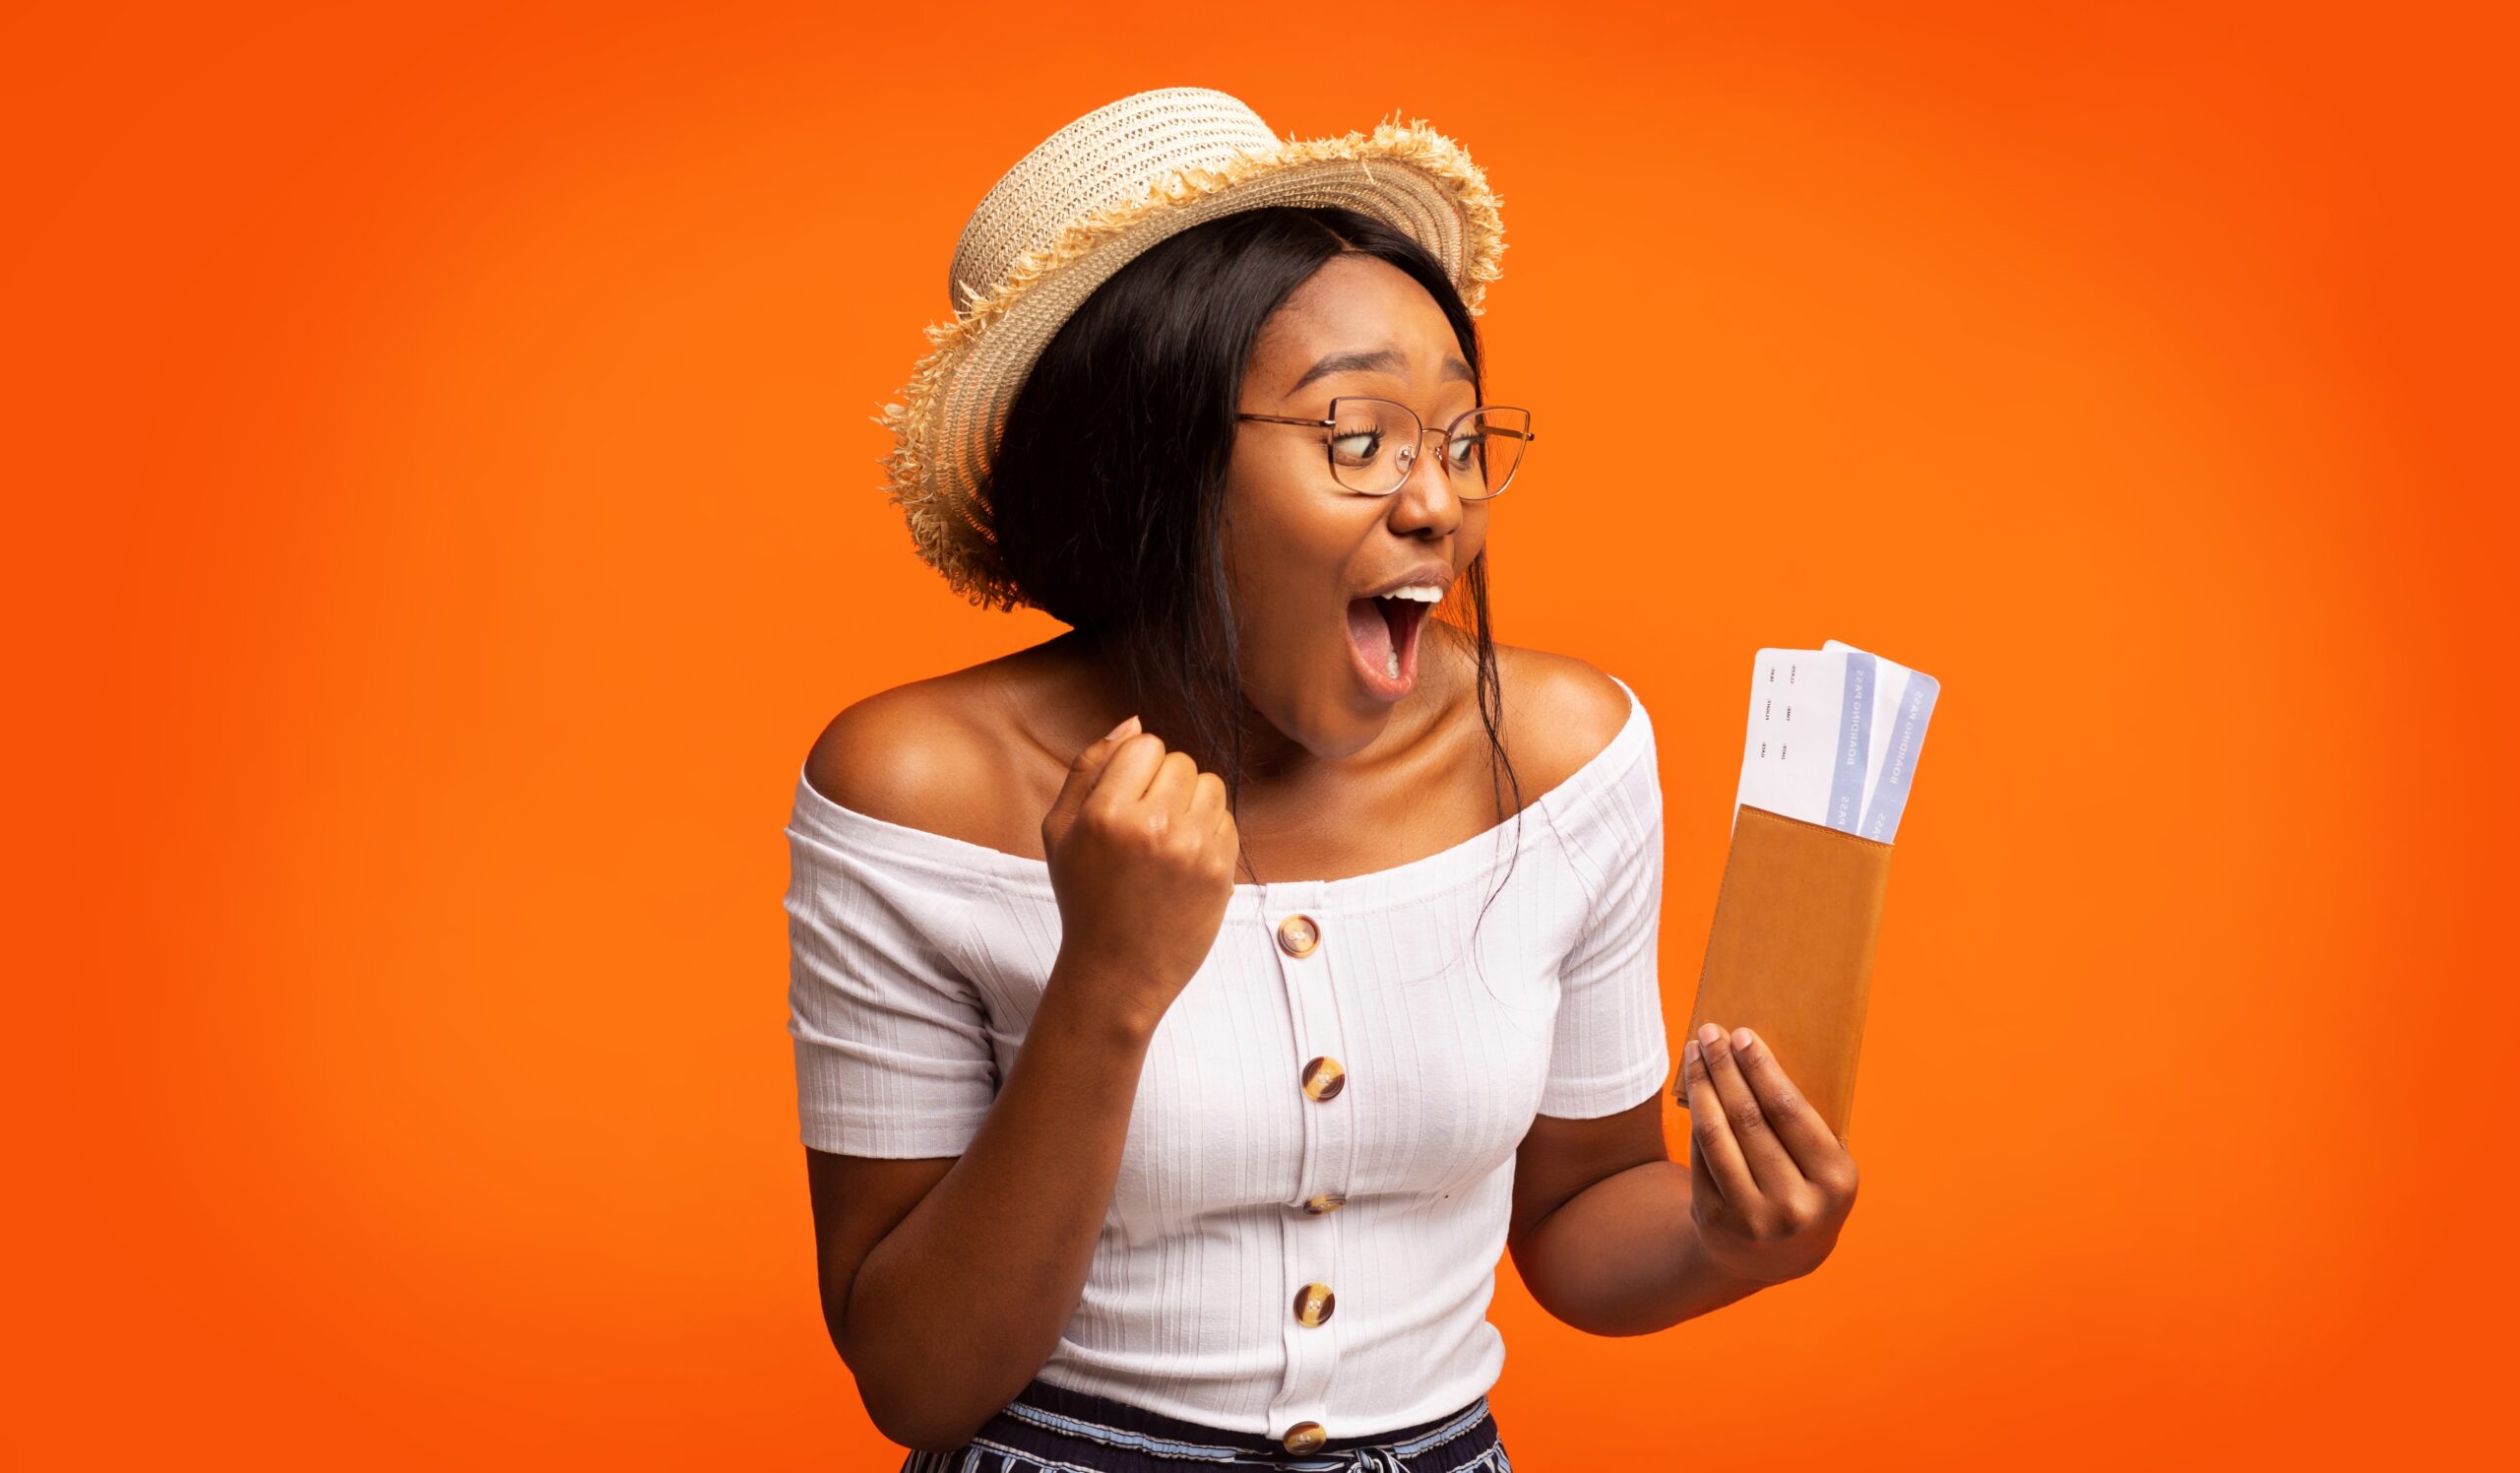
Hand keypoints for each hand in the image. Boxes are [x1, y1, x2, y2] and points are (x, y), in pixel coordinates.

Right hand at [1039, 716, 1240, 1030]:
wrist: (1116, 970)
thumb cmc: (1084, 897)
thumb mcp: (1060, 831)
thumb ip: (1089, 766)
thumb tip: (1133, 721)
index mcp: (1107, 813)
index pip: (1145, 744)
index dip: (1136, 767)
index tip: (1125, 799)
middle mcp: (1153, 826)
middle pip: (1180, 761)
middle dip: (1164, 784)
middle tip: (1144, 825)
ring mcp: (1192, 849)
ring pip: (1210, 785)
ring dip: (1192, 803)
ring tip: (1167, 839)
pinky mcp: (1221, 870)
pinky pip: (1227, 819)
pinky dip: (1209, 833)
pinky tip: (1184, 861)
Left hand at [1679, 1021, 1860, 1286]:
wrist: (1775, 1257)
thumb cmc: (1805, 1190)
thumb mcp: (1824, 1167)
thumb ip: (1803, 1125)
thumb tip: (1756, 1054)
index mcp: (1835, 1181)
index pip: (1790, 1111)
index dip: (1761, 1069)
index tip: (1742, 1036)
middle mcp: (1797, 1204)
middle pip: (1749, 1117)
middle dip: (1726, 1068)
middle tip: (1710, 1033)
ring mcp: (1753, 1217)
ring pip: (1717, 1133)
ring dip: (1702, 1085)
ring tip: (1694, 1052)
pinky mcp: (1716, 1220)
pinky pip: (1700, 1155)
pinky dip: (1695, 1117)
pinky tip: (1694, 1088)